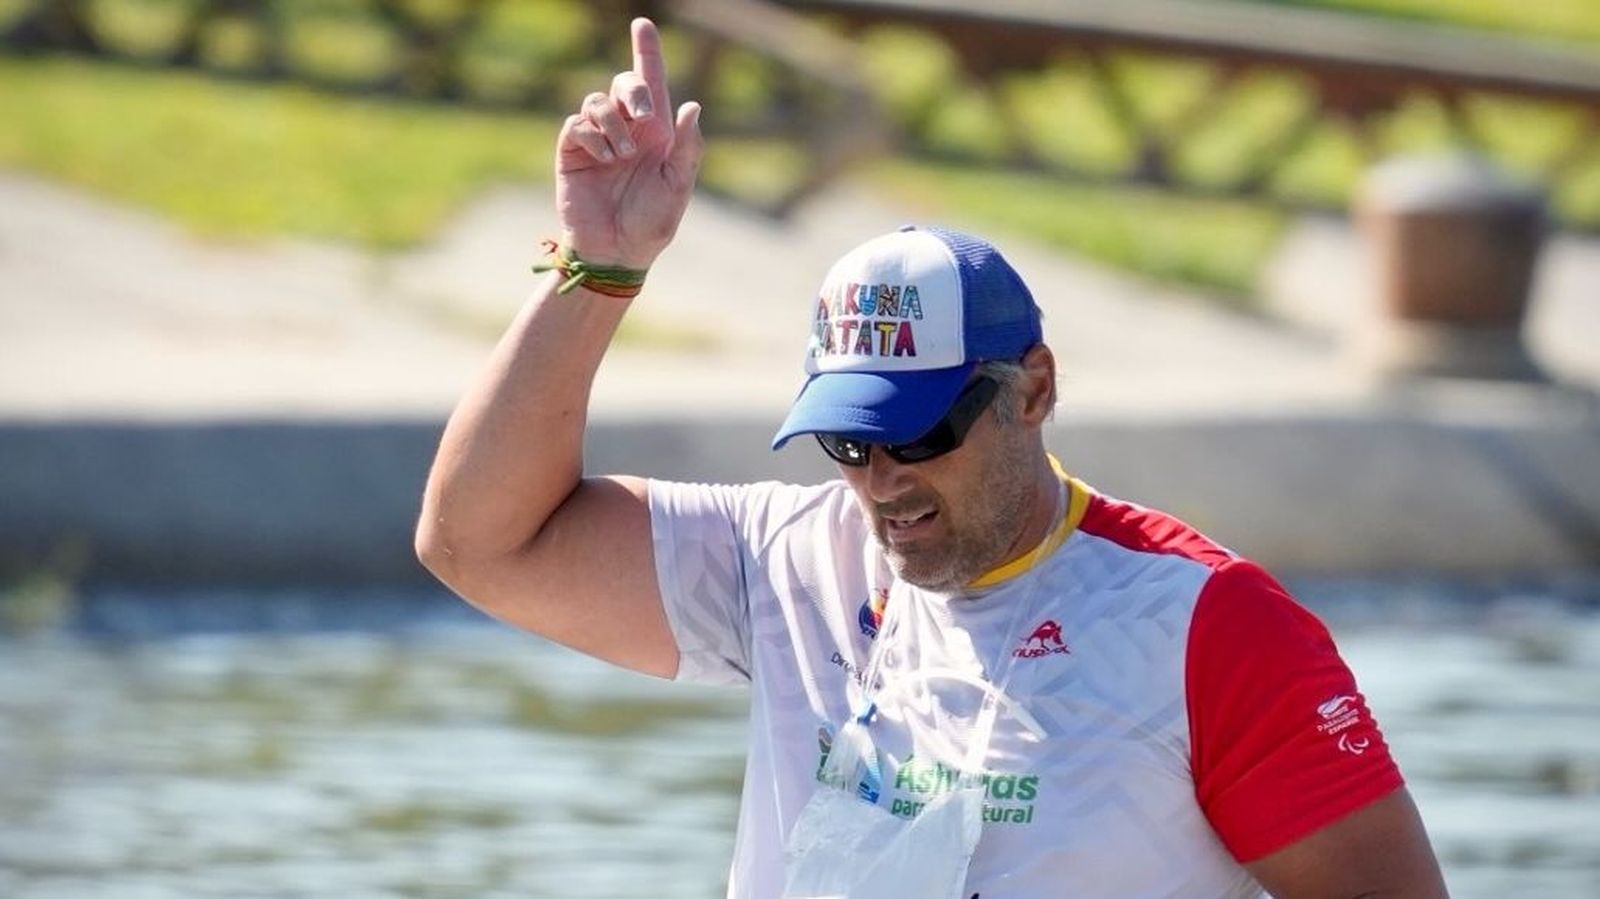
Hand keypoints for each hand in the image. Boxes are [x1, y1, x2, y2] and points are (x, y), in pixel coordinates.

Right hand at [555, 17, 702, 271]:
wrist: (617, 252)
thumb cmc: (652, 223)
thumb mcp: (678, 185)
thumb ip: (687, 147)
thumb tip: (693, 106)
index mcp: (657, 134)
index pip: (652, 84)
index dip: (647, 52)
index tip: (643, 24)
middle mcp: (627, 130)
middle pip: (623, 84)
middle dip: (634, 89)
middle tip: (644, 116)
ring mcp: (598, 140)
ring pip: (597, 102)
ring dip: (613, 124)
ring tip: (622, 156)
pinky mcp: (573, 153)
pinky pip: (576, 124)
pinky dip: (592, 136)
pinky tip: (605, 160)